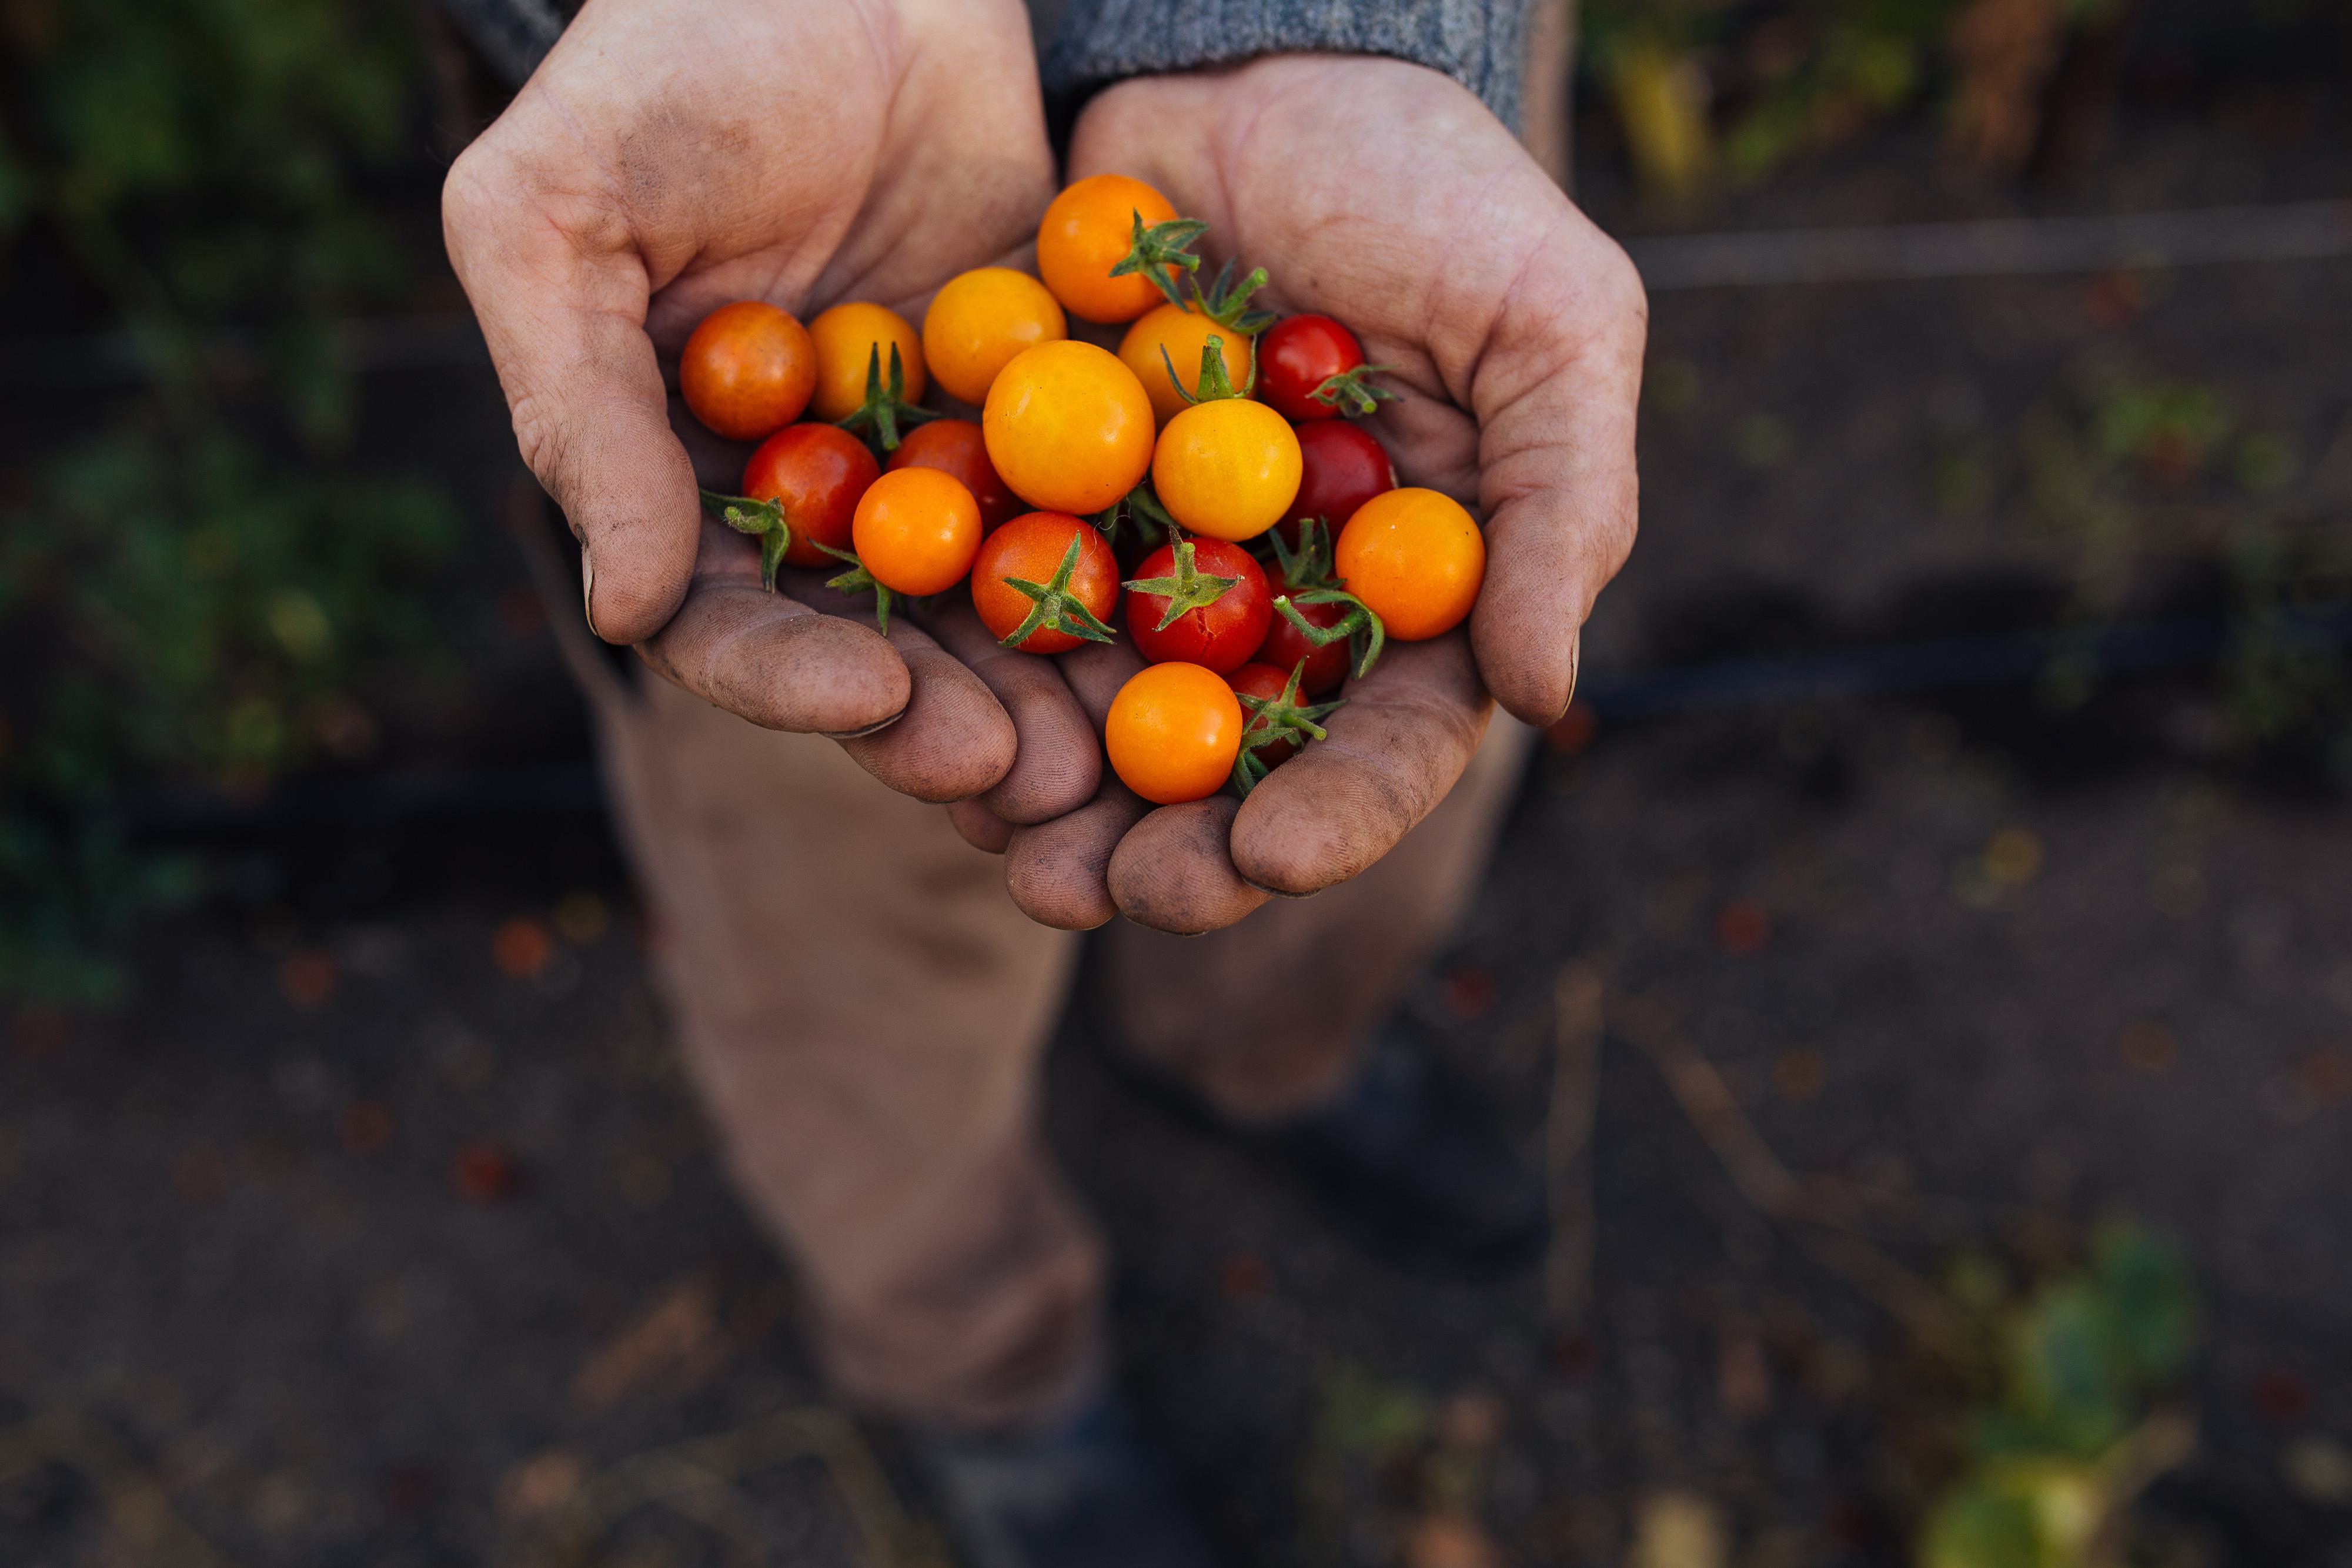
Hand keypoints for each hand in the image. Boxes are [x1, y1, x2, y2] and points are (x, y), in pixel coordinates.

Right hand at [443, 0, 1095, 814]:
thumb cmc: (673, 56)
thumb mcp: (562, 213)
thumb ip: (582, 406)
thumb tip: (625, 608)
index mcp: (681, 472)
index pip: (724, 615)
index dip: (792, 675)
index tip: (875, 705)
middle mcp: (810, 492)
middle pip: (871, 647)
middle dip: (941, 719)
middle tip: (1019, 775)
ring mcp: (934, 456)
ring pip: (988, 607)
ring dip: (1044, 689)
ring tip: (1110, 756)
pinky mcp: (1044, 408)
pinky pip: (1086, 507)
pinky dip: (1128, 579)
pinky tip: (1181, 639)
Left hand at [973, 53, 1644, 930]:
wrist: (1257, 65)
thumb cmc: (1433, 188)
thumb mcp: (1549, 322)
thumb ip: (1562, 503)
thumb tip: (1549, 696)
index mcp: (1409, 592)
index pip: (1387, 740)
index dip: (1334, 814)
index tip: (1267, 858)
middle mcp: (1276, 605)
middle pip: (1233, 766)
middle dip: (1175, 847)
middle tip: (1110, 894)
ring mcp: (1150, 561)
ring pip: (1103, 717)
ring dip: (1058, 801)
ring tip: (1016, 858)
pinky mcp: (1038, 500)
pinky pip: (994, 610)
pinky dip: (965, 677)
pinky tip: (924, 730)